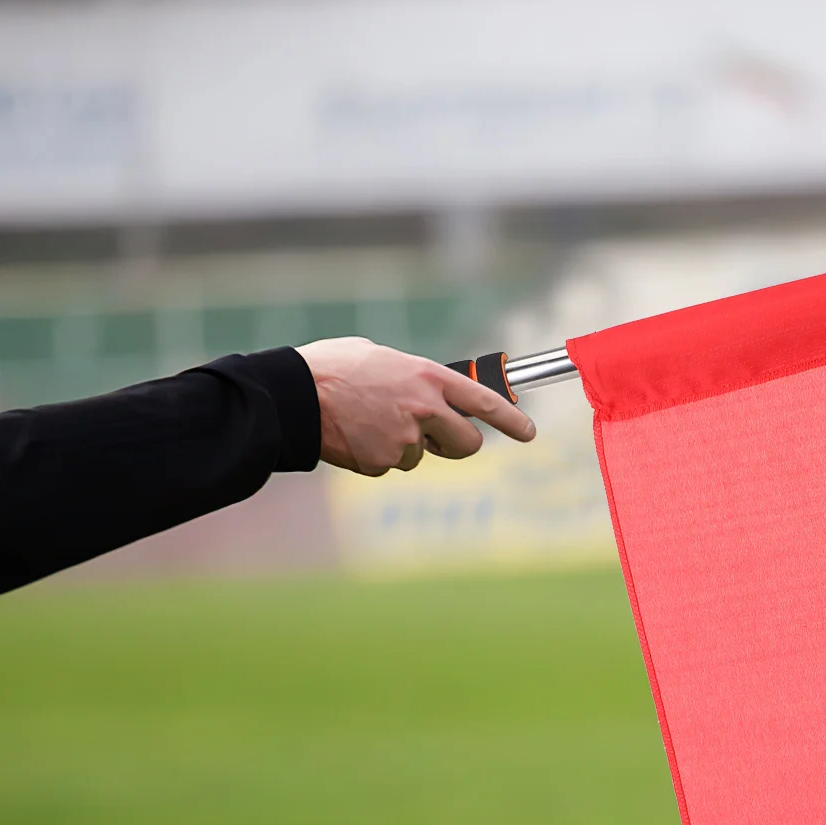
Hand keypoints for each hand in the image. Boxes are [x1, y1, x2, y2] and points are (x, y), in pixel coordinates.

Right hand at [298, 337, 535, 476]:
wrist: (295, 394)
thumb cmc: (335, 368)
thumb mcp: (384, 358)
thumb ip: (416, 379)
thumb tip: (433, 394)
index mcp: (428, 377)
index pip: (484, 403)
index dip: (513, 421)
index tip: (530, 433)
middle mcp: (424, 409)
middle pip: (468, 445)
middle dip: (458, 445)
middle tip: (438, 438)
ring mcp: (406, 440)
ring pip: (422, 456)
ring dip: (404, 445)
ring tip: (369, 420)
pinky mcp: (384, 463)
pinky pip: (392, 464)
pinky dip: (378, 454)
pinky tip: (355, 434)